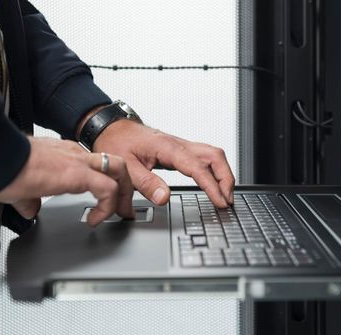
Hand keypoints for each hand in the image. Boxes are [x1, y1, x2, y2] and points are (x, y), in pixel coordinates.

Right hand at [0, 137, 134, 225]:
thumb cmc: (2, 167)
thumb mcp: (20, 186)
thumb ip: (29, 198)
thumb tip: (31, 210)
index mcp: (65, 155)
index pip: (97, 165)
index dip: (105, 184)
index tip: (104, 203)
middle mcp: (76, 155)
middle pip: (116, 163)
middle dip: (126, 188)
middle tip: (124, 209)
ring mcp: (79, 162)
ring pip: (119, 170)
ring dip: (123, 196)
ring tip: (118, 215)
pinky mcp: (77, 174)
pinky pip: (107, 189)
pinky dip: (107, 207)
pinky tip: (94, 220)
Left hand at [93, 120, 234, 207]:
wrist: (112, 128)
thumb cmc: (118, 143)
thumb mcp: (126, 167)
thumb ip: (145, 183)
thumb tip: (164, 198)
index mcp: (168, 148)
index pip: (198, 167)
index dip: (212, 185)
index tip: (220, 201)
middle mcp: (179, 144)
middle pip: (215, 156)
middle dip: (226, 178)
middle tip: (227, 200)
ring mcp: (181, 146)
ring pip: (213, 155)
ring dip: (223, 173)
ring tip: (224, 195)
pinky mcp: (180, 150)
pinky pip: (205, 157)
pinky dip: (215, 170)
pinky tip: (214, 183)